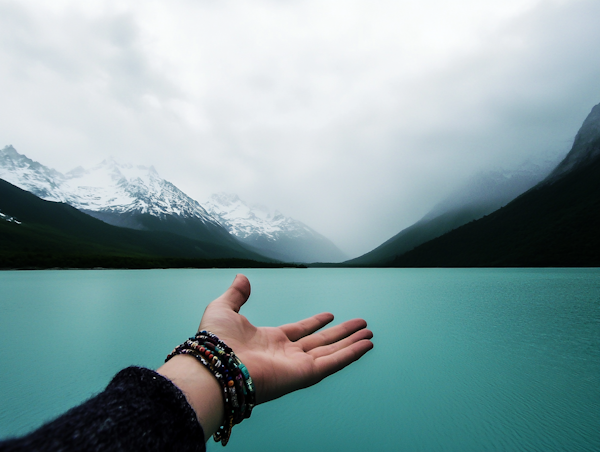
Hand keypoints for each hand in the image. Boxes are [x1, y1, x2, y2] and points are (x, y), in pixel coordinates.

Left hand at [158, 274, 372, 437]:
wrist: (215, 366)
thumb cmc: (216, 341)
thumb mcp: (224, 309)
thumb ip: (236, 295)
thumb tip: (242, 278)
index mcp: (270, 340)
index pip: (299, 331)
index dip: (315, 323)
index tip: (329, 315)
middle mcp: (286, 354)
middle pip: (321, 342)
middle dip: (341, 334)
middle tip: (361, 324)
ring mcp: (296, 366)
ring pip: (331, 352)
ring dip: (351, 343)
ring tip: (370, 334)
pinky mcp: (304, 375)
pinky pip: (333, 363)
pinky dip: (350, 355)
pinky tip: (365, 345)